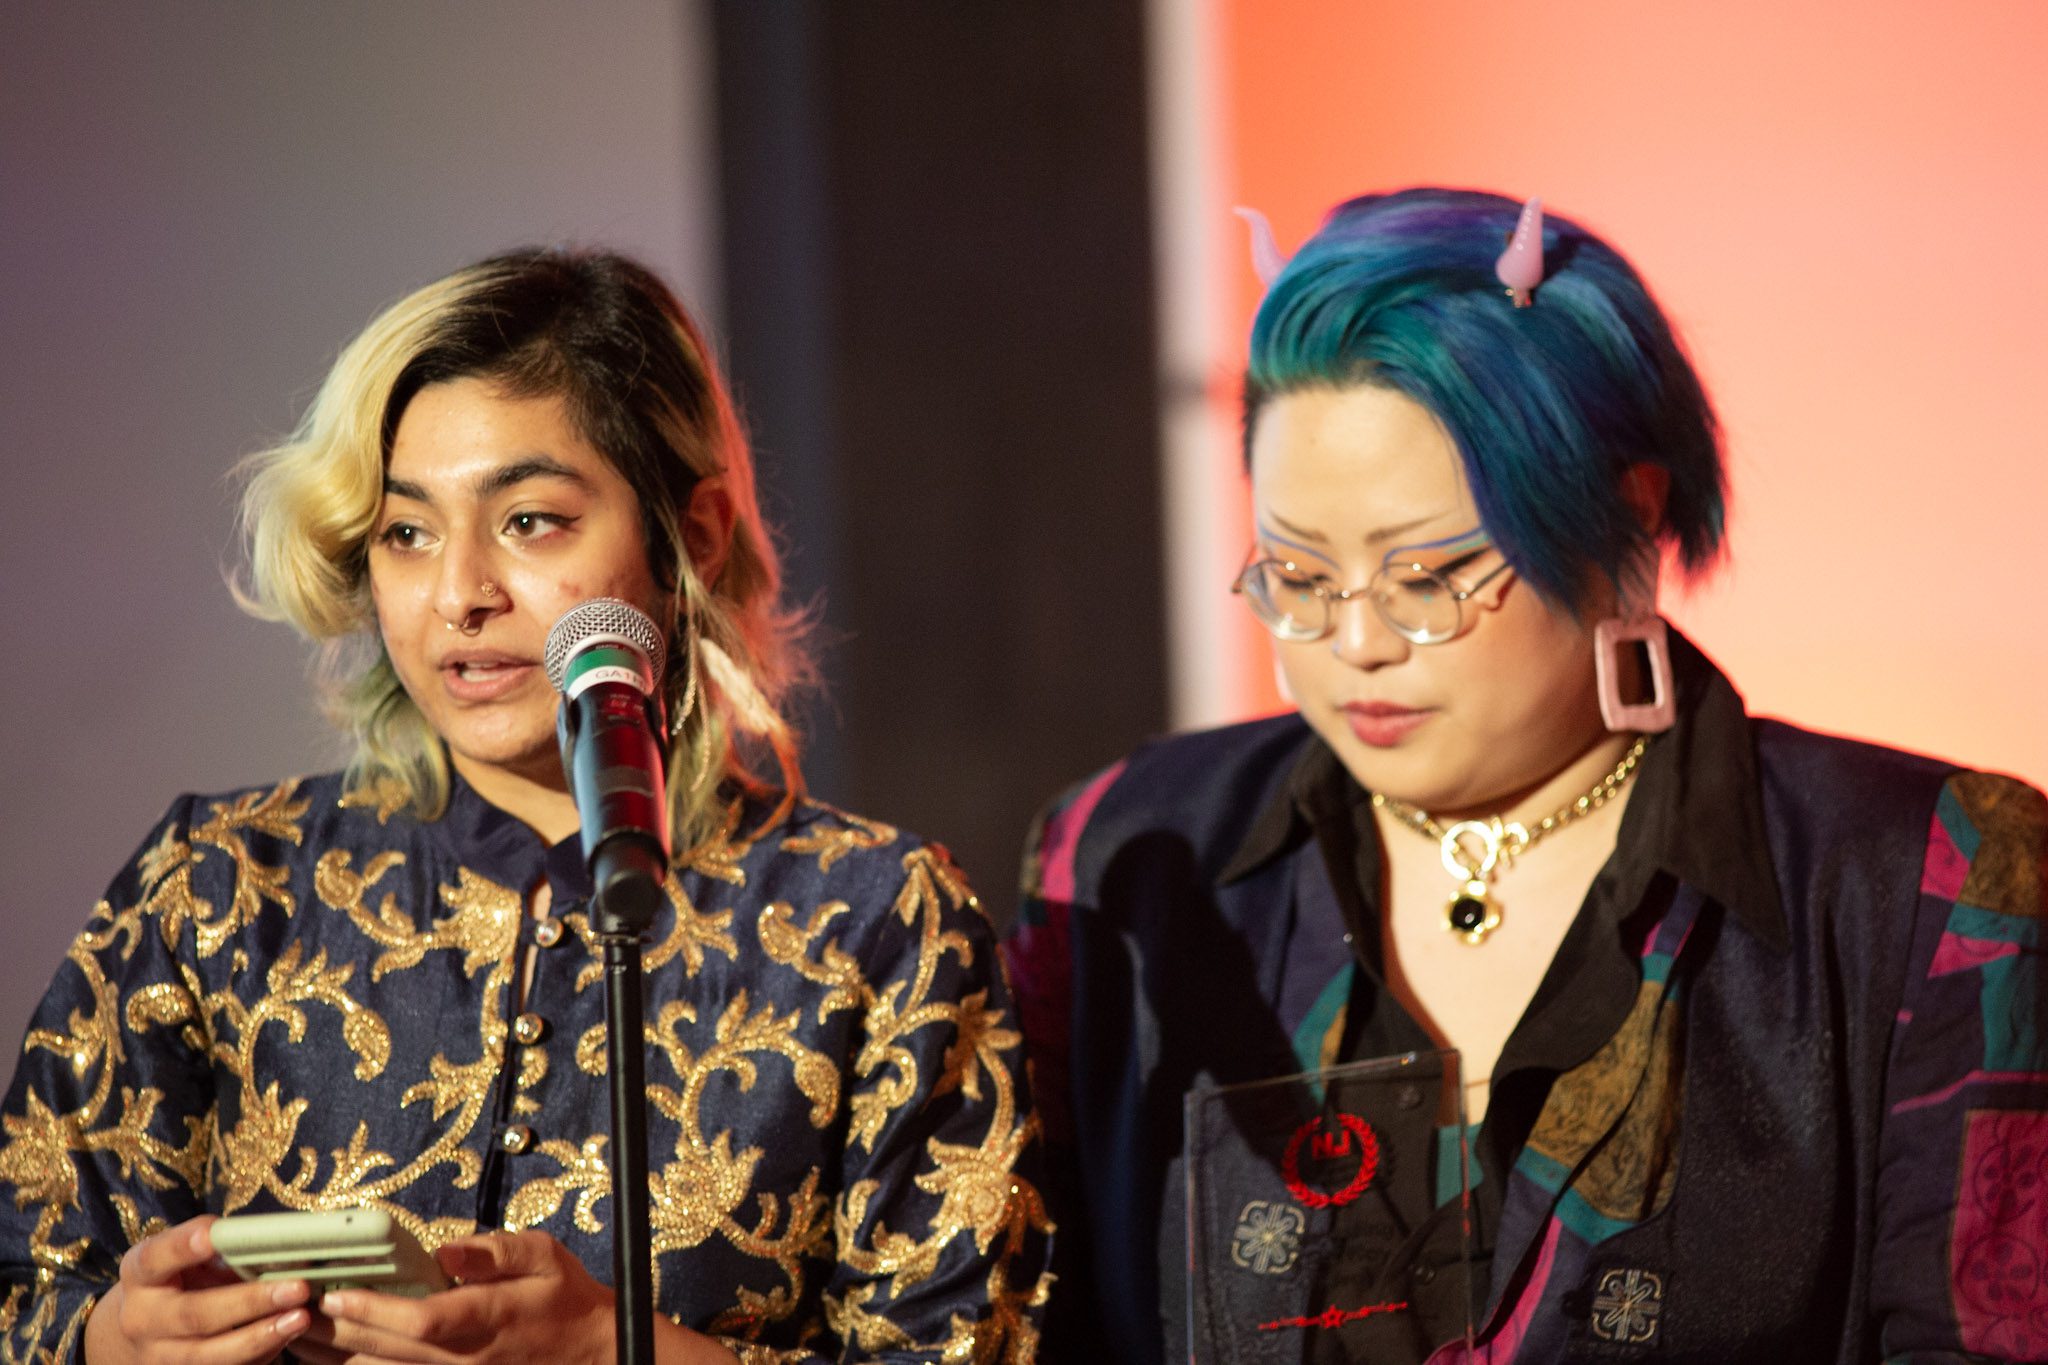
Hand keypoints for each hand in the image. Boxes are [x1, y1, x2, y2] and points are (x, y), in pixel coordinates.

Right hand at [84, 1213, 311, 1363]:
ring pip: (207, 1354)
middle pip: (193, 1314)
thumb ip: (219, 1249)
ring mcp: (157, 1357)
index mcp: (141, 1275)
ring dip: (259, 1337)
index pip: (155, 1258)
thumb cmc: (180, 1278)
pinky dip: (258, 1355)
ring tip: (300, 1318)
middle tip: (297, 1287)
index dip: (181, 1247)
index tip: (210, 1235)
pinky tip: (288, 1338)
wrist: (144, 1331)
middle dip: (249, 1302)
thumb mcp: (186, 1257)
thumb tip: (280, 1245)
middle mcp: (141, 1319)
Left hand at [291, 1228, 732, 1364]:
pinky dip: (364, 1363)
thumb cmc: (565, 1295)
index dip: (373, 1310)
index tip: (337, 1291)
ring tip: (304, 1329)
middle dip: (340, 1328)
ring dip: (341, 1352)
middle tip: (300, 1303)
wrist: (589, 1349)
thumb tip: (448, 1250)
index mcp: (489, 1319)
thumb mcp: (545, 1256)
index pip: (422, 1321)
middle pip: (389, 1350)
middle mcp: (467, 1357)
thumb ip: (497, 1252)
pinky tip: (338, 1350)